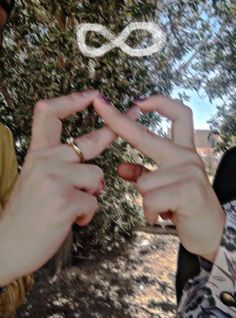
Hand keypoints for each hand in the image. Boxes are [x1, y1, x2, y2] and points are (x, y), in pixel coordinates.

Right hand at [0, 90, 138, 284]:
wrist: (8, 245)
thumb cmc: (28, 214)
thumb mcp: (38, 182)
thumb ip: (64, 171)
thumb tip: (97, 177)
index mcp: (37, 154)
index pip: (49, 114)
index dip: (71, 100)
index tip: (92, 94)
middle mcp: (45, 161)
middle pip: (88, 143)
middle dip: (111, 133)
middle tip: (133, 115)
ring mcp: (55, 179)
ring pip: (97, 176)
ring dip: (91, 192)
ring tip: (73, 206)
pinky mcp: (65, 200)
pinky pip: (94, 200)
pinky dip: (87, 213)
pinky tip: (72, 220)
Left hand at [93, 95, 225, 262]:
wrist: (213, 231)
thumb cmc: (186, 206)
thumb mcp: (165, 187)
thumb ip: (143, 173)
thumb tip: (120, 168)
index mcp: (182, 152)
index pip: (179, 116)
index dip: (159, 103)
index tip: (138, 100)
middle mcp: (187, 157)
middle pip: (148, 136)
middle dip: (120, 122)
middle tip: (99, 105)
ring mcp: (189, 172)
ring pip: (143, 183)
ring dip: (147, 200)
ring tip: (163, 208)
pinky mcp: (189, 191)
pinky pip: (151, 200)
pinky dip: (150, 212)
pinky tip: (163, 216)